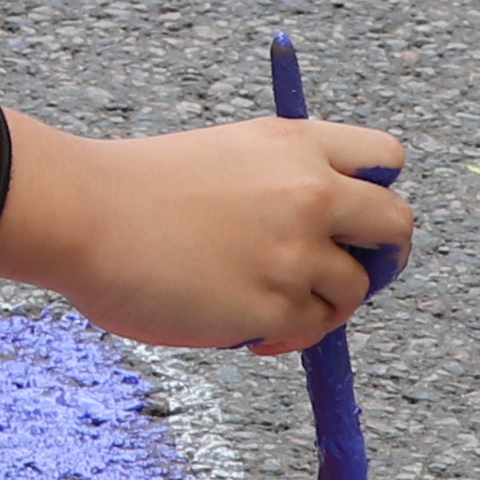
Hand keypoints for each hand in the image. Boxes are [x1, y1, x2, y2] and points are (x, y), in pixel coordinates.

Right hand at [0, 114, 409, 352]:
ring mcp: (295, 253)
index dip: (376, 191)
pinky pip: (310, 331)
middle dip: (383, 256)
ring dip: (322, 302)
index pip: (386, 158)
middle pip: (395, 226)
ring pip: (352, 290)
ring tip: (268, 301)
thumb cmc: (135, 187)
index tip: (354, 216)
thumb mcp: (226, 154)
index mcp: (295, 144)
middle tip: (350, 273)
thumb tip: (322, 233)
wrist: (83, 214)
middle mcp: (309, 194)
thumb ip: (282, 181)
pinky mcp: (273, 307)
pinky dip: (285, 336)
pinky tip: (246, 329)